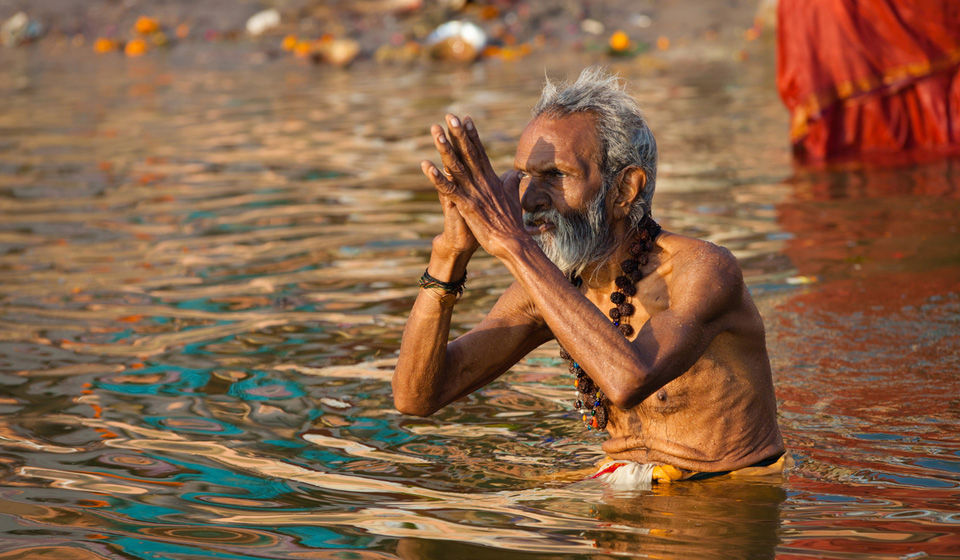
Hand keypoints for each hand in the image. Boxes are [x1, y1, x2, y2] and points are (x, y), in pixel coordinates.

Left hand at [420, 114, 524, 257]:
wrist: (513, 242)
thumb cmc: (512, 223)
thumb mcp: (513, 198)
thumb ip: (512, 183)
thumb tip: (517, 173)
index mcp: (492, 179)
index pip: (480, 152)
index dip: (472, 135)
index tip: (465, 119)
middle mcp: (482, 181)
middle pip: (468, 153)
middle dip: (458, 133)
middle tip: (449, 116)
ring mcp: (474, 193)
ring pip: (456, 166)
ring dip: (445, 148)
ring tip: (435, 132)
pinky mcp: (466, 205)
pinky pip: (448, 189)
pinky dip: (437, 177)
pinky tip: (426, 166)